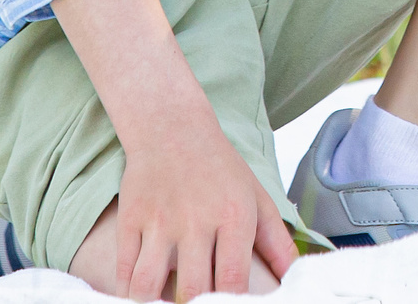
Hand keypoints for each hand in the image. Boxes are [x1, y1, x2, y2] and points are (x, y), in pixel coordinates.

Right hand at [102, 108, 295, 299]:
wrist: (172, 129)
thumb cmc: (221, 170)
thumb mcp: (257, 198)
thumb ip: (277, 242)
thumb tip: (294, 276)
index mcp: (234, 216)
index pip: (233, 279)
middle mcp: (196, 221)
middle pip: (192, 288)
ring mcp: (159, 222)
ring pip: (148, 285)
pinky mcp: (130, 221)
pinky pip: (123, 271)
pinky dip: (127, 292)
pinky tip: (140, 297)